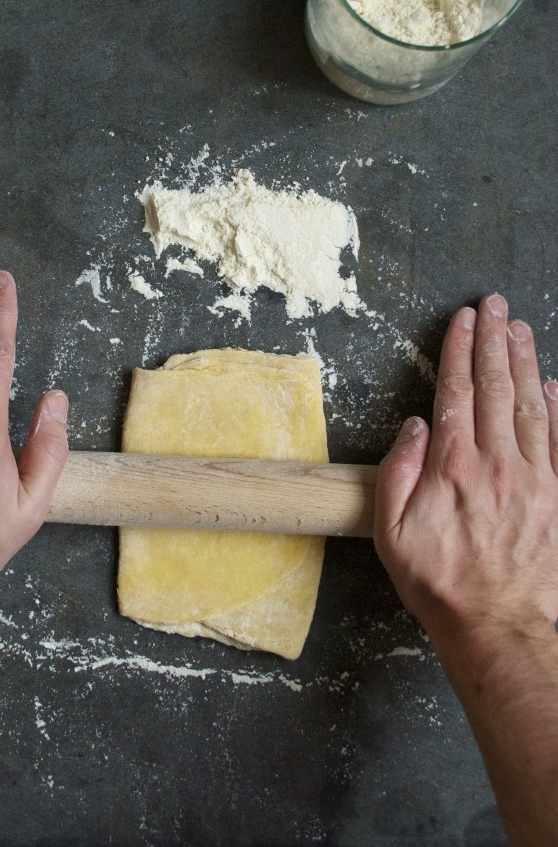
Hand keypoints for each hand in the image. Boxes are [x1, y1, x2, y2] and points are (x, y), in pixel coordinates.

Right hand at [374, 294, 557, 643]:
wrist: (503, 628)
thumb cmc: (442, 585)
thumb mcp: (393, 534)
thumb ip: (398, 473)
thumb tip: (415, 426)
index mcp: (454, 468)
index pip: (457, 393)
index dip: (459, 351)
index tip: (462, 320)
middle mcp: (498, 463)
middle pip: (496, 388)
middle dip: (493, 340)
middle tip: (494, 304)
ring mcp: (536, 478)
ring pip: (531, 405)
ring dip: (524, 362)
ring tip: (519, 327)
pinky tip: (554, 385)